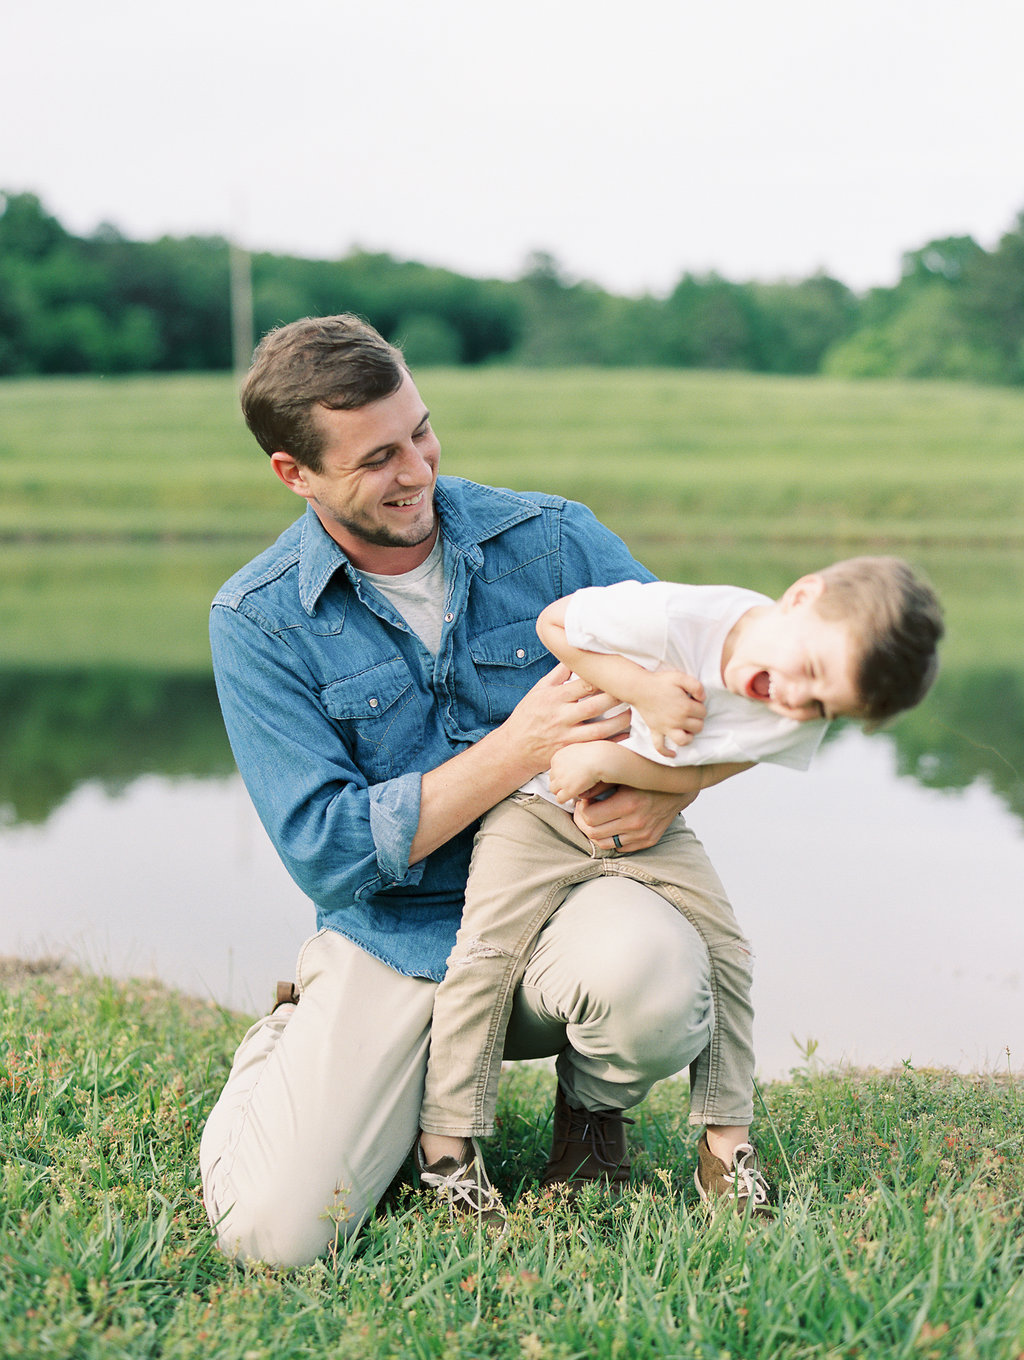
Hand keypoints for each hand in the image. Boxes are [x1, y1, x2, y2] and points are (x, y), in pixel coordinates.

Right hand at [497, 664, 630, 781]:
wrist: (514, 749)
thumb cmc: (528, 717)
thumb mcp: (538, 691)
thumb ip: (558, 675)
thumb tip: (572, 654)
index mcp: (554, 698)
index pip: (584, 684)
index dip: (603, 678)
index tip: (618, 673)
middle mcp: (561, 716)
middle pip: (596, 705)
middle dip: (617, 697)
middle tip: (633, 690)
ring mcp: (567, 736)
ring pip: (600, 729)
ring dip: (620, 720)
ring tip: (632, 711)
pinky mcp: (570, 752)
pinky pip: (597, 747)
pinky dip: (614, 741)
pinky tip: (626, 733)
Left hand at [548, 744, 610, 804]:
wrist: (600, 759)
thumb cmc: (595, 754)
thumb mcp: (579, 751)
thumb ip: (572, 758)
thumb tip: (568, 767)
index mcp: (558, 757)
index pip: (554, 769)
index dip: (563, 774)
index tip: (571, 776)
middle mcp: (556, 768)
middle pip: (552, 779)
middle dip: (561, 782)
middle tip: (573, 784)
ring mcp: (561, 780)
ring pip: (554, 790)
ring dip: (562, 791)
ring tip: (573, 791)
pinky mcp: (567, 790)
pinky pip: (560, 799)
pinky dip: (566, 799)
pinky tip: (574, 795)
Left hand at [573, 784, 695, 852]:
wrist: (678, 788)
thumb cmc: (647, 778)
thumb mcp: (624, 775)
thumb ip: (600, 784)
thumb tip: (578, 794)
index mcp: (628, 803)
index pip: (589, 817)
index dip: (580, 810)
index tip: (583, 802)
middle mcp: (636, 822)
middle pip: (593, 833)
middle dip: (583, 822)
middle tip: (584, 811)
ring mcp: (643, 835)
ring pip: (604, 844)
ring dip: (594, 833)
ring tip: (594, 820)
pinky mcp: (648, 841)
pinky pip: (619, 848)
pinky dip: (610, 839)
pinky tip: (610, 826)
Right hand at [634, 670, 706, 756]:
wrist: (638, 687)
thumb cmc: (659, 681)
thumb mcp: (680, 677)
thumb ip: (696, 686)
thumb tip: (703, 698)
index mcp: (685, 707)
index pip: (703, 712)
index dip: (700, 705)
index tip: (693, 700)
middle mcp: (677, 720)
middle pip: (698, 727)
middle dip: (697, 719)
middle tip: (690, 711)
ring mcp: (666, 728)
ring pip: (684, 740)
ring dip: (688, 736)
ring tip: (687, 728)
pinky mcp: (655, 731)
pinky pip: (660, 746)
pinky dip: (667, 752)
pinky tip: (673, 754)